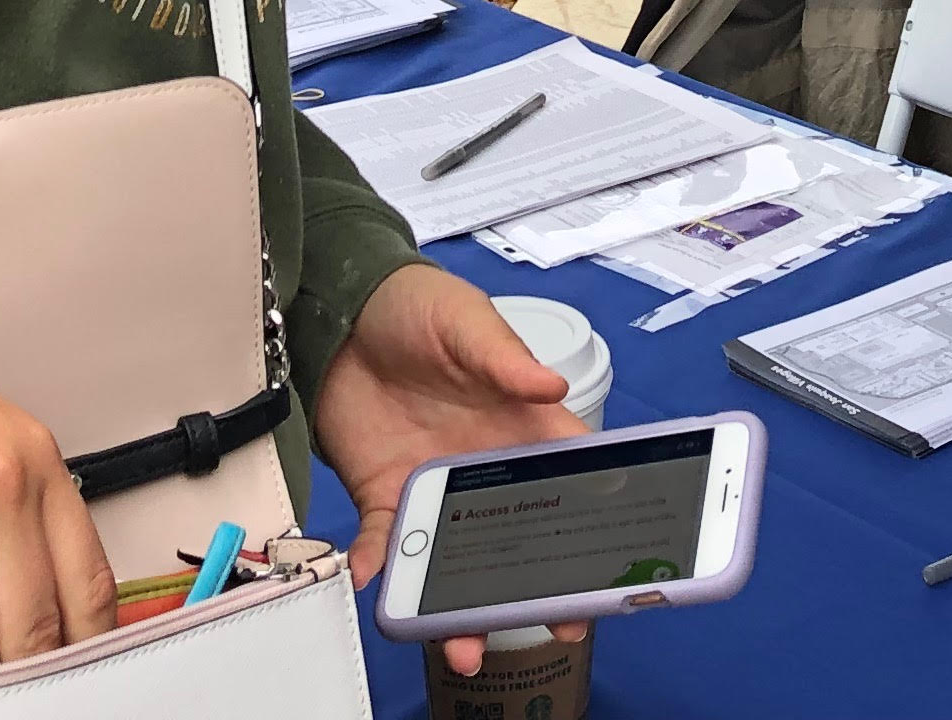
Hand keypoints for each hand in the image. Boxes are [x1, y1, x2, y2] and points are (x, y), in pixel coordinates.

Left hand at [312, 263, 586, 676]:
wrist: (341, 312)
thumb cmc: (418, 308)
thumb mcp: (466, 321)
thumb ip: (505, 356)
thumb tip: (551, 385)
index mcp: (520, 425)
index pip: (569, 479)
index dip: (594, 525)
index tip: (610, 570)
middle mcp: (483, 467)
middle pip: (519, 539)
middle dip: (536, 589)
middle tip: (554, 628)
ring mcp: (433, 486)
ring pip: (456, 558)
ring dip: (459, 604)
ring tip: (463, 644)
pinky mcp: (383, 494)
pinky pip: (385, 542)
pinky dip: (381, 567)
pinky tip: (378, 583)